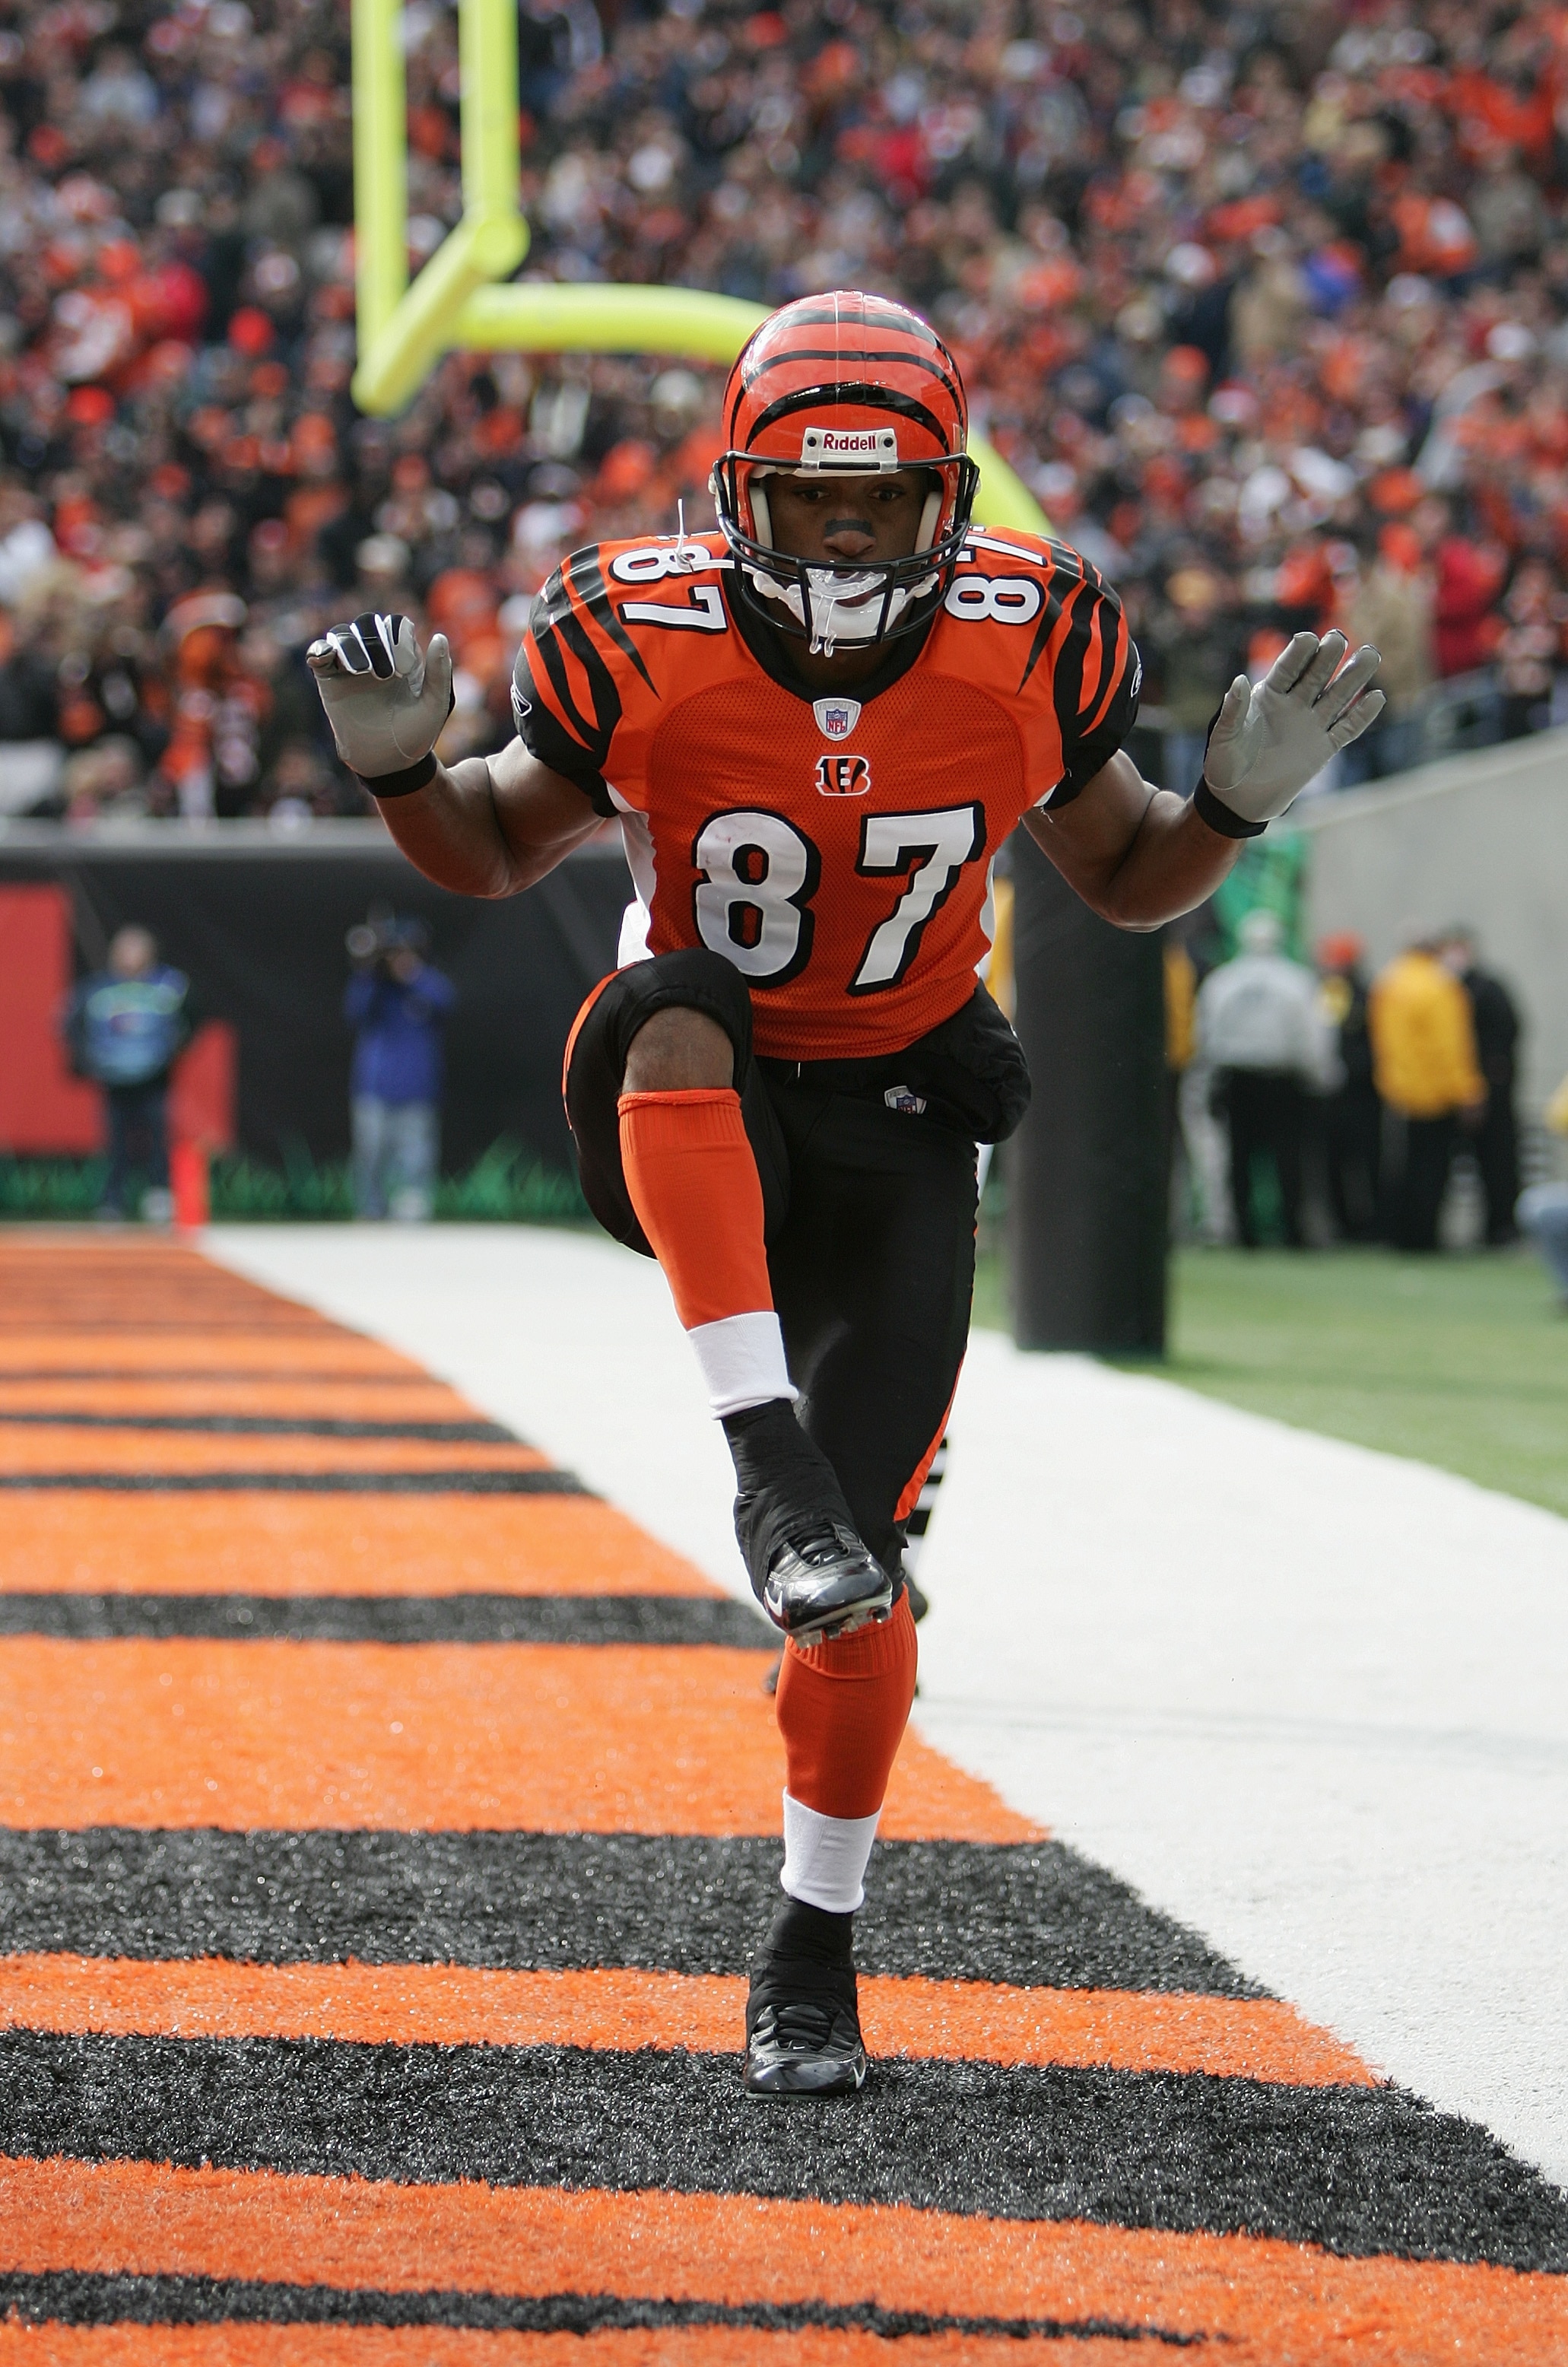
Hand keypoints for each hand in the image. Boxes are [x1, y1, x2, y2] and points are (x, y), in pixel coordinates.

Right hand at [306, 612, 452, 780]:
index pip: (396, 626)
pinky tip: (328, 657)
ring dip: (351, 645)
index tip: (403, 669)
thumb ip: (439, 673)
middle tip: (384, 673)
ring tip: (362, 670)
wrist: (388, 761)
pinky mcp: (330, 680)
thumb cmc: (415, 734)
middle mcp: (376, 656)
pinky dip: (320, 650)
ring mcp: (351, 667)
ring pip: (343, 634)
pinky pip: (318, 653)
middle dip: (375, 640)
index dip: (399, 637)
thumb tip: (439, 637)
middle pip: (368, 624)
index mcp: (402, 656)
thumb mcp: (435, 705)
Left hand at [1202, 631, 1384, 824]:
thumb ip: (1234, 710)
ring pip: (1337, 696)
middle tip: (1339, 637)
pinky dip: (1361, 715)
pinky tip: (1377, 697)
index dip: (1298, 654)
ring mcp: (1310, 725)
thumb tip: (1239, 681)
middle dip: (1328, 656)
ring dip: (1353, 677)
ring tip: (1370, 655)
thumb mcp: (1225, 737)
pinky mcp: (1323, 748)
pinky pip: (1346, 729)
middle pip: (1316, 675)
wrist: (1240, 799)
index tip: (1308, 639)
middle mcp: (1294, 705)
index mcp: (1268, 696)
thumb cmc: (1226, 764)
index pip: (1287, 669)